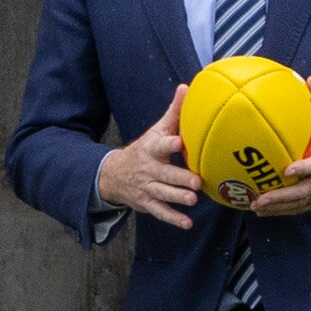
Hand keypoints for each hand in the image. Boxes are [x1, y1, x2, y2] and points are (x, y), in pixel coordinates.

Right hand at [95, 85, 198, 228]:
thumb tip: (186, 87)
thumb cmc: (145, 149)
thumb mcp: (156, 131)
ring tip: (193, 200)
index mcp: (151, 149)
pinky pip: (160, 212)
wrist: (114, 174)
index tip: (179, 142)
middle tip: (196, 181)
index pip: (160, 145)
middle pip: (164, 174)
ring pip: (162, 194)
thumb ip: (173, 113)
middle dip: (179, 178)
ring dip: (177, 198)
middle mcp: (148, 169)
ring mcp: (147, 187)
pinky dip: (173, 219)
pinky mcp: (147, 203)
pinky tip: (187, 224)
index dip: (169, 144)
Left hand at [248, 76, 310, 217]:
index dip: (304, 169)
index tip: (287, 171)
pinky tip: (267, 211)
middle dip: (281, 198)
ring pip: (302, 204)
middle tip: (260, 199)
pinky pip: (303, 208)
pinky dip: (285, 211)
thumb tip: (310, 78)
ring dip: (279, 208)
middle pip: (305, 192)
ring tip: (258, 208)